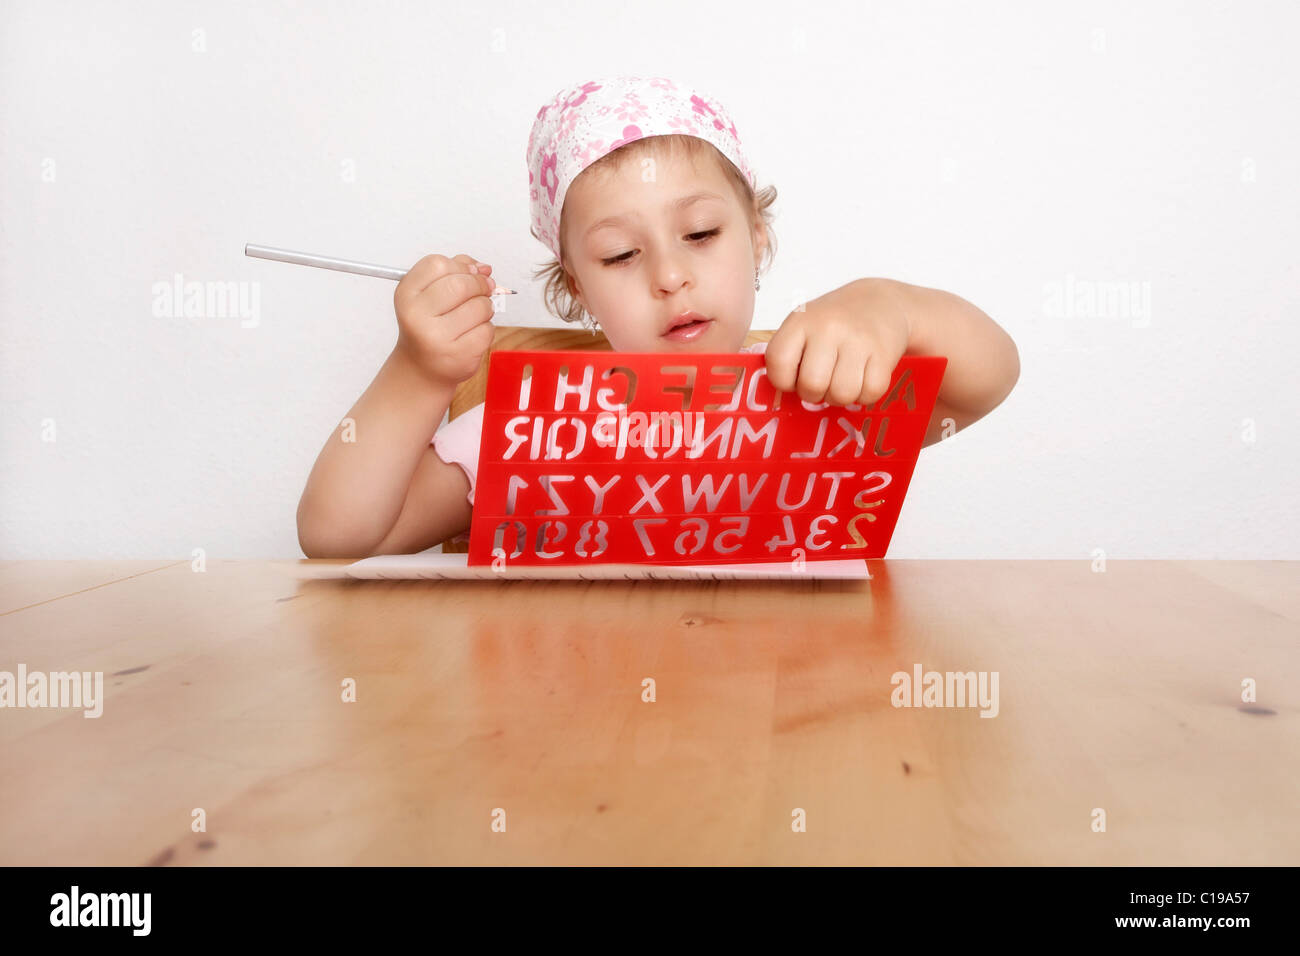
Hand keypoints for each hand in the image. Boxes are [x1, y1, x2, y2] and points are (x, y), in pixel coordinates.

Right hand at [393, 253, 497, 386]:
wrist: (421, 368)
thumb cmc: (428, 326)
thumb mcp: (428, 294)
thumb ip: (454, 272)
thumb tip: (484, 268)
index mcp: (406, 295)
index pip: (438, 264)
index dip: (461, 265)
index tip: (470, 271)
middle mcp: (417, 316)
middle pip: (460, 284)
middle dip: (480, 284)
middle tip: (485, 288)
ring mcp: (437, 338)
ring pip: (479, 307)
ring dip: (485, 307)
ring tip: (475, 315)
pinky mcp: (458, 355)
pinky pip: (487, 330)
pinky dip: (486, 328)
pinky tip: (472, 334)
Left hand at [765, 279, 911, 405]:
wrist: (882, 303)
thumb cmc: (835, 323)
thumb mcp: (805, 327)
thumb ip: (788, 356)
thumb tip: (776, 395)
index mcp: (801, 321)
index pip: (778, 362)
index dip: (783, 380)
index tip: (794, 376)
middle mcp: (829, 328)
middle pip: (811, 385)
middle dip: (815, 394)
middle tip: (823, 381)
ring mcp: (858, 340)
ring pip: (842, 394)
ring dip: (842, 396)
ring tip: (843, 379)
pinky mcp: (884, 353)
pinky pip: (869, 393)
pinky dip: (865, 394)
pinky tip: (863, 377)